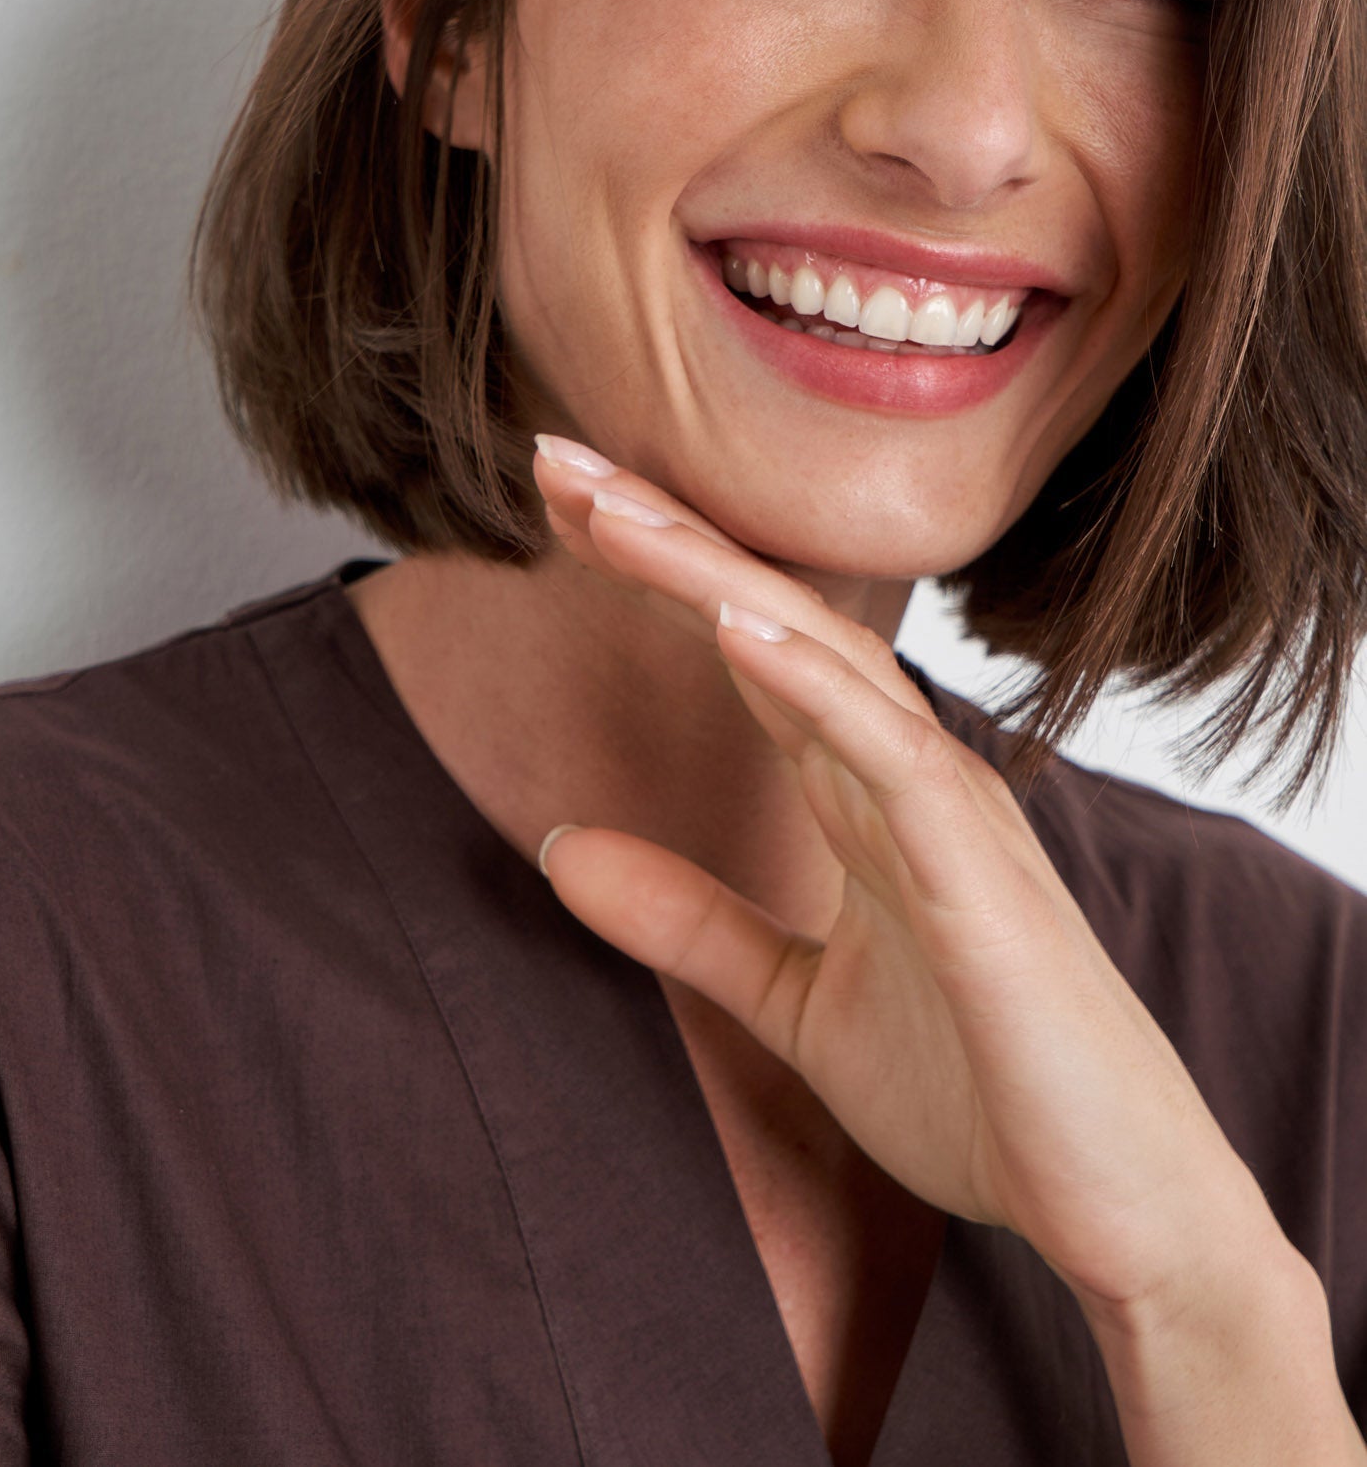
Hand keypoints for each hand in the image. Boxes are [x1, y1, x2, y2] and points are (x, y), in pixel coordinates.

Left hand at [530, 434, 1363, 1464]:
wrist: (1112, 1207)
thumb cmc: (978, 1090)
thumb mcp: (792, 999)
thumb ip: (687, 921)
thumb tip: (557, 847)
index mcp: (863, 793)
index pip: (747, 645)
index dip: (657, 570)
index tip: (562, 506)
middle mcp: (905, 776)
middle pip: (771, 619)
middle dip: (663, 536)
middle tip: (553, 459)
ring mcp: (948, 817)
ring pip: (822, 658)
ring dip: (712, 576)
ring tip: (610, 510)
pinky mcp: (979, 881)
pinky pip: (891, 758)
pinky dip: (814, 687)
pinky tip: (733, 626)